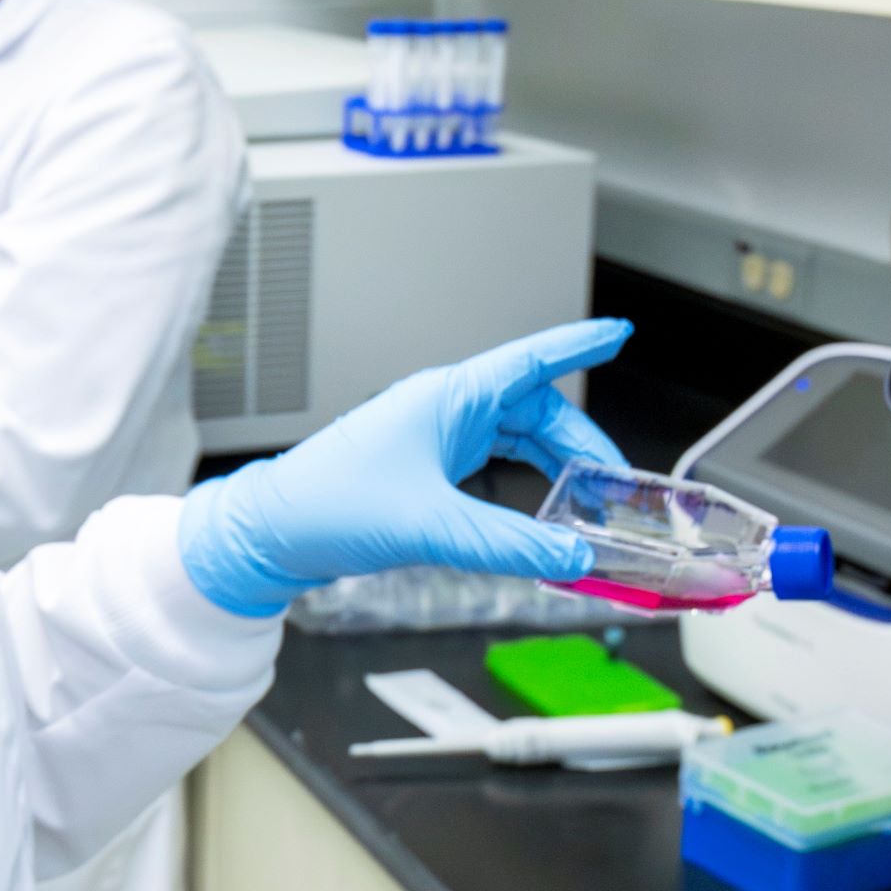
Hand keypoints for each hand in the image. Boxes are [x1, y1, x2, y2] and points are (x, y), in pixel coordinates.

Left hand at [178, 317, 634, 618]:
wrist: (272, 533)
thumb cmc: (329, 507)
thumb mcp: (430, 526)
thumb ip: (508, 544)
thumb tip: (571, 557)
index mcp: (447, 398)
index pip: (530, 360)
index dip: (578, 344)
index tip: (618, 334)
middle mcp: (445, 409)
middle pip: (535, 409)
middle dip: (580, 442)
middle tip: (613, 483)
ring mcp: (435, 436)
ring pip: (517, 437)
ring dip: (555, 465)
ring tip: (585, 500)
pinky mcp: (426, 467)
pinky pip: (494, 461)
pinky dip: (525, 481)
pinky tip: (539, 510)